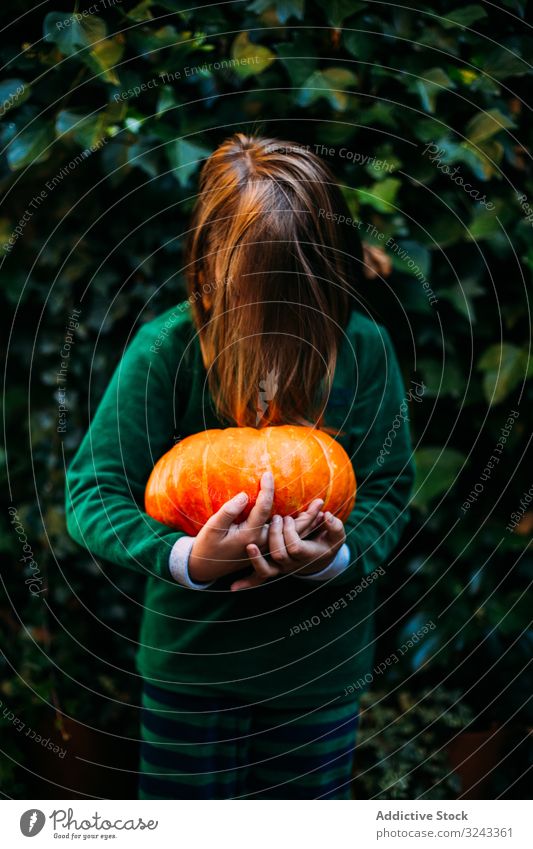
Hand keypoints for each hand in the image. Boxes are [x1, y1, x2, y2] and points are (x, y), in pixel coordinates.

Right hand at [188, 472, 323, 582]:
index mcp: (249, 536)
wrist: (205, 566)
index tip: (268, 474)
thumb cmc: (207, 545)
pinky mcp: (263, 548)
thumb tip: (244, 496)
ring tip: (322, 511)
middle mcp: (261, 542)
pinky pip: (287, 541)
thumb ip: (228, 511)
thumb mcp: (213, 528)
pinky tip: (310, 521)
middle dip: (305, 513)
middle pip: (288, 528)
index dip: (267, 490)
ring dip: (308, 523)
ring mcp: (264, 547)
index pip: (264, 509)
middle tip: (321, 500)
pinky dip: (300, 531)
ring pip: (292, 537)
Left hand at [230, 511, 345, 590]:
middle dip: (275, 535)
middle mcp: (292, 564)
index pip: (295, 546)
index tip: (288, 517)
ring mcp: (281, 568)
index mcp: (307, 555)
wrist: (321, 560)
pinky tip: (233, 587)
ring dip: (257, 559)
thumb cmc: (328, 544)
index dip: (290, 532)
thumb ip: (335, 526)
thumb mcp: (336, 536)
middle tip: (276, 518)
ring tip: (250, 546)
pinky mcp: (272, 568)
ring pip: (267, 571)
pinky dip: (247, 583)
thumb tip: (327, 515)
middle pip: (279, 554)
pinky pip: (259, 578)